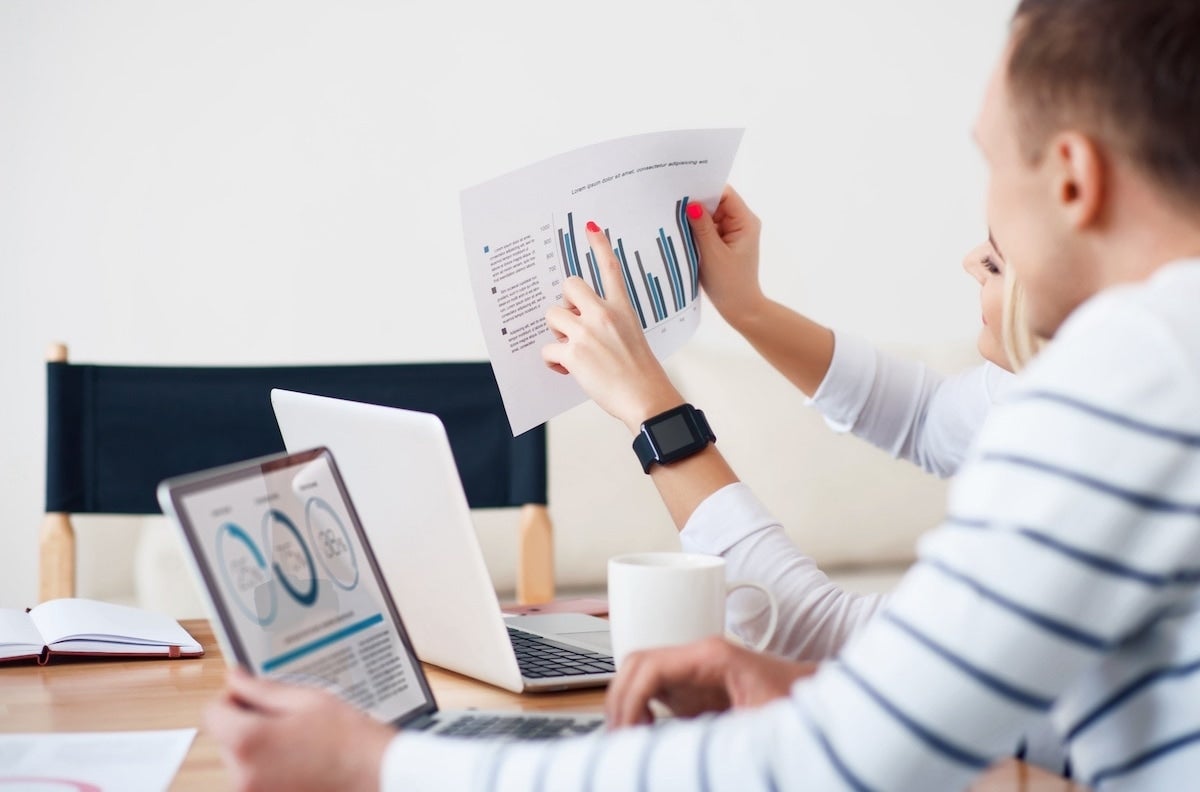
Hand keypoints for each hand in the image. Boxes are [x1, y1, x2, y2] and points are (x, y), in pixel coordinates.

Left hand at [205, 668, 393, 791]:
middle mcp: (243, 774)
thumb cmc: (350, 739)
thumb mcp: (307, 699)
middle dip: (249, 724)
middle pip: (227, 738)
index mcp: (248, 741)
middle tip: (289, 719)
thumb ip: (262, 688)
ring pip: (242, 760)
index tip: (252, 696)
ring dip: (261, 748)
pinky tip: (301, 761)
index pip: (213, 712)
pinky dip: (271, 769)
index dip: (232, 699)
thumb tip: (235, 679)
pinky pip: (256, 779)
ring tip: (301, 742)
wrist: (378, 775)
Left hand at [542, 220, 685, 431]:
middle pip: (569, 285)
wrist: (646, 397)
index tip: (591, 227)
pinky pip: (548, 349)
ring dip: (556, 332)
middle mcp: (603, 314)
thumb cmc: (641, 373)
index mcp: (621, 308)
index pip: (610, 268)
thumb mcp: (632, 336)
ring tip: (570, 350)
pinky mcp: (572, 353)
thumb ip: (608, 324)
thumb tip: (579, 327)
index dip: (600, 245)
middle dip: (565, 302)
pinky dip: (553, 362)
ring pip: (552, 315)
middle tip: (572, 322)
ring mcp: (586, 332)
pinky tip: (566, 370)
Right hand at [606, 636, 817, 727]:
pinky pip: (653, 694)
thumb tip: (679, 751)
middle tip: (620, 740)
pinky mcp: (694, 691)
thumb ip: (721, 735)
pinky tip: (647, 737)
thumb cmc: (799, 704)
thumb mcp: (760, 723)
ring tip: (629, 742)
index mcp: (711, 657)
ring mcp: (693, 673)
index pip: (650, 666)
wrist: (820, 697)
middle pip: (636, 666)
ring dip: (626, 706)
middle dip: (619, 701)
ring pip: (640, 677)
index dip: (630, 700)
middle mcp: (697, 658)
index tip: (627, 734)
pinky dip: (640, 714)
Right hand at [688, 186, 764, 328]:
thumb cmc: (729, 284)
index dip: (705, 191)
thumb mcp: (712, 254)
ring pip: (711, 216)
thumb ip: (702, 227)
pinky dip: (697, 232)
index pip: (725, 194)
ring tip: (675, 222)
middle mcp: (742, 223)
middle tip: (673, 207)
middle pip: (717, 203)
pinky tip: (683, 236)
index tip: (683, 192)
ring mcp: (733, 233)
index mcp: (746, 222)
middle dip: (697, 206)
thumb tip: (691, 203)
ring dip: (695, 221)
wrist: (740, 309)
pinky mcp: (725, 243)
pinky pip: (709, 229)